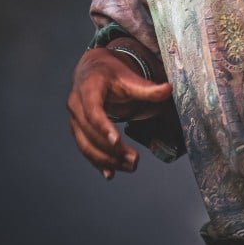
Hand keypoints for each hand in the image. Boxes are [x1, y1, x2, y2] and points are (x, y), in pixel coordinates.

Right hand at [67, 48, 172, 179]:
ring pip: (87, 145)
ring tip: (130, 167)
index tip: (117, 142)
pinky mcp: (77, 130)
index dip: (104, 127)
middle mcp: (76, 105)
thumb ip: (146, 88)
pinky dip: (98, 163)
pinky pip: (85, 149)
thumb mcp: (127, 76)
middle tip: (134, 160)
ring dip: (107, 160)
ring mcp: (75, 119)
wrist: (90, 70)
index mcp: (88, 87)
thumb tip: (169, 89)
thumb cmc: (109, 73)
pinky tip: (110, 174)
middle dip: (112, 150)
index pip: (93, 111)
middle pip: (91, 133)